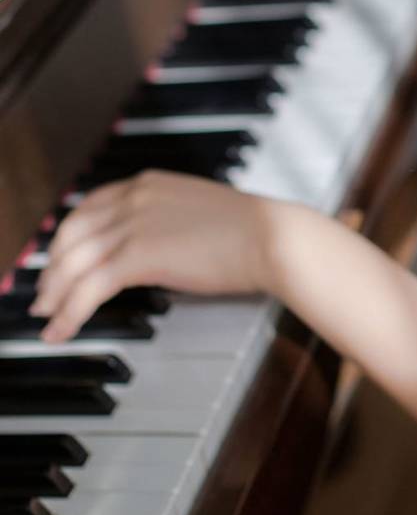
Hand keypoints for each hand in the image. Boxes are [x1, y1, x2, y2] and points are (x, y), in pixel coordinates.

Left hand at [30, 170, 280, 343]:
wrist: (273, 238)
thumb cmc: (254, 232)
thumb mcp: (200, 215)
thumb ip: (170, 224)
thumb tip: (158, 251)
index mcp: (148, 184)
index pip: (88, 207)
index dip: (67, 237)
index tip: (61, 258)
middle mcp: (133, 198)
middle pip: (72, 234)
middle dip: (52, 268)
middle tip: (44, 294)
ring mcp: (133, 225)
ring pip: (73, 263)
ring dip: (55, 294)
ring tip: (47, 317)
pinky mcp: (138, 256)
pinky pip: (89, 288)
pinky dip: (70, 312)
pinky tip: (63, 330)